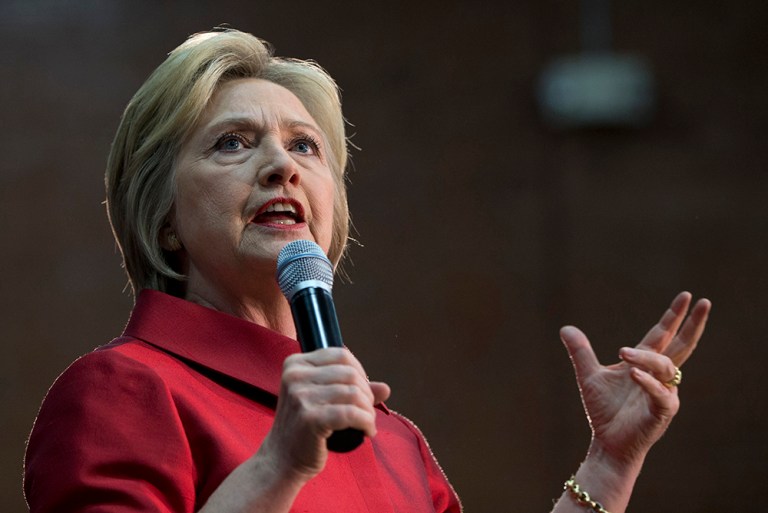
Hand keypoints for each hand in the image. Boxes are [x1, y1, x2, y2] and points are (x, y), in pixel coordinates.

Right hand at [258, 348, 390, 480]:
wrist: (281, 459)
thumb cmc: (303, 428)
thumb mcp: (322, 400)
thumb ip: (352, 389)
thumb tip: (386, 388)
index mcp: (295, 363)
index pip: (341, 355)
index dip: (360, 372)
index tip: (362, 392)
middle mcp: (295, 376)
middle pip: (350, 374)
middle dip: (366, 394)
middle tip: (366, 412)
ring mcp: (300, 396)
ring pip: (353, 393)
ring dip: (368, 411)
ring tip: (367, 423)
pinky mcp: (310, 418)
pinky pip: (351, 414)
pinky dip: (366, 422)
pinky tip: (367, 431)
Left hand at [560, 292, 710, 467]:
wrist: (607, 443)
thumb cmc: (604, 411)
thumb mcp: (589, 375)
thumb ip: (581, 352)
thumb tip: (566, 327)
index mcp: (644, 363)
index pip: (662, 335)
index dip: (673, 316)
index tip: (686, 296)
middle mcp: (659, 375)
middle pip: (682, 345)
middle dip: (692, 324)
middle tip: (702, 301)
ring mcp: (664, 393)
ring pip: (666, 367)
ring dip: (645, 357)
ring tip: (622, 353)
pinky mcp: (662, 412)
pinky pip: (661, 394)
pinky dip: (648, 382)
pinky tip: (633, 373)